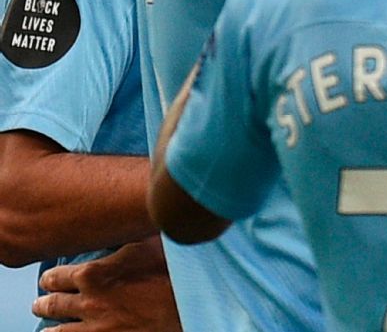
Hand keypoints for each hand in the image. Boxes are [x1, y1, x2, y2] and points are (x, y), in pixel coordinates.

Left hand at [32, 236, 179, 330]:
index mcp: (93, 273)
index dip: (51, 278)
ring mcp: (96, 327)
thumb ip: (126, 234)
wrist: (193, 301)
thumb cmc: (175, 270)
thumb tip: (121, 215)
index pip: (54, 277)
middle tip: (43, 301)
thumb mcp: (149, 241)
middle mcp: (88, 301)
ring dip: (51, 326)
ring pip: (56, 331)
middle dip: (45, 302)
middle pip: (51, 304)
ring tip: (48, 326)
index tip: (52, 279)